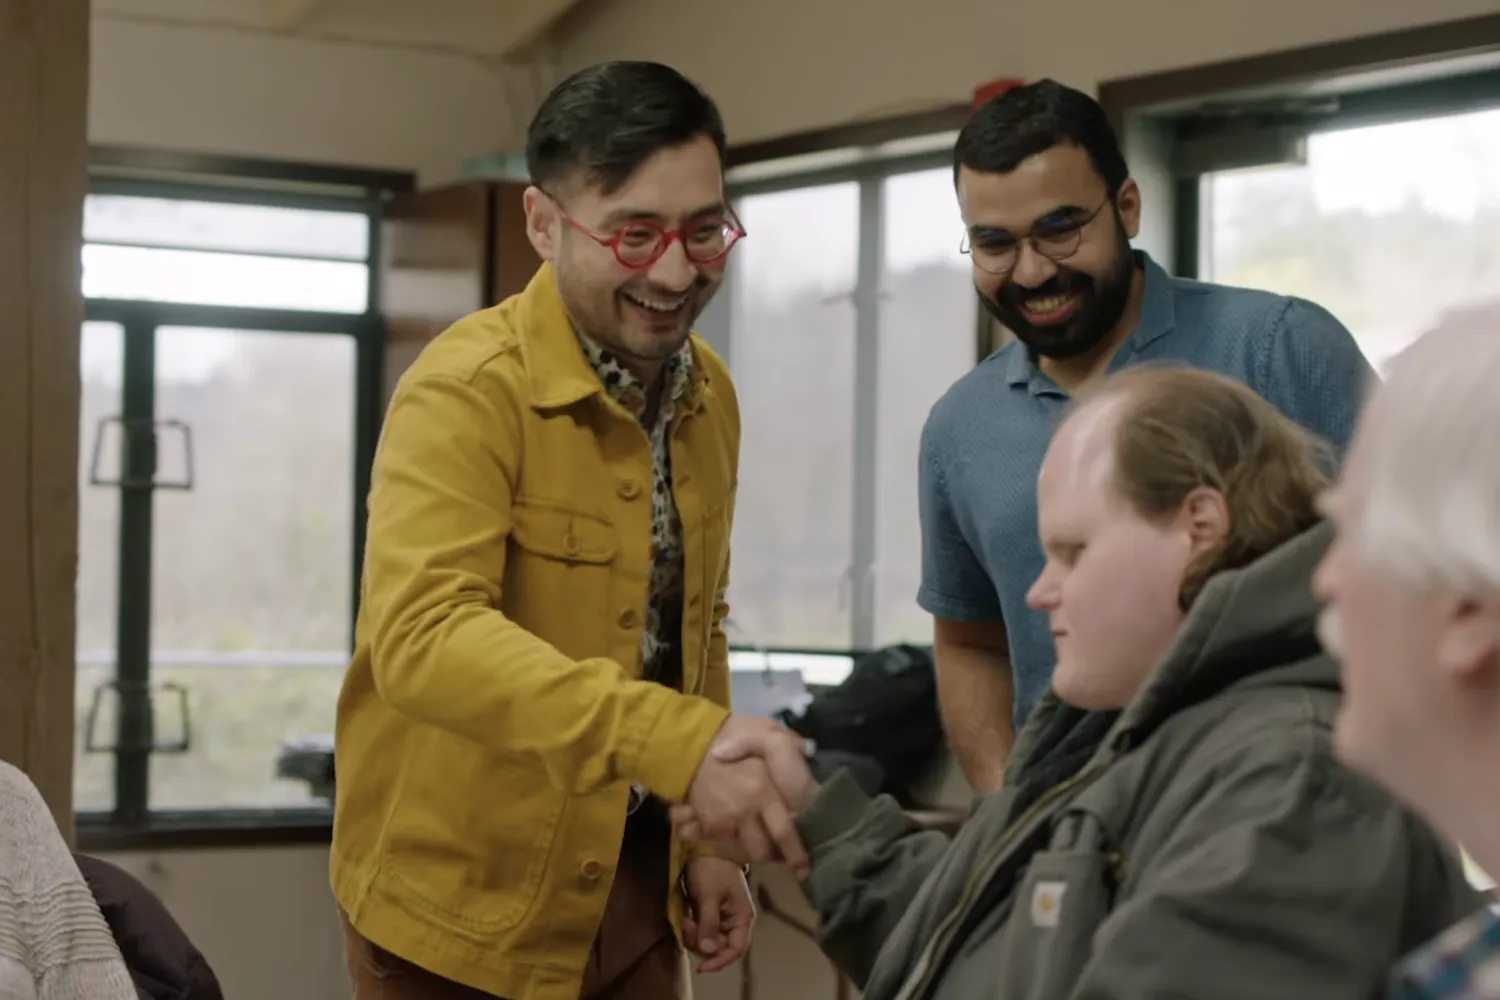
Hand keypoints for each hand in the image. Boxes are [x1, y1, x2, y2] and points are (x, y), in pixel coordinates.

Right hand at [681, 716, 809, 875]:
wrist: (686, 740)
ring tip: (755, 839)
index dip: (796, 854)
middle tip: (778, 848)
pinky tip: (729, 830)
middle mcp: (745, 811)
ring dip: (749, 850)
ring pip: (742, 851)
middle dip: (772, 854)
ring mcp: (723, 820)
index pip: (785, 832)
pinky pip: (719, 843)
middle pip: (762, 851)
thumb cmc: (730, 732)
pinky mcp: (705, 823)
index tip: (804, 869)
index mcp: (764, 791)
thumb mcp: (767, 730)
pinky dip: (724, 841)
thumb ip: (789, 743)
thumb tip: (807, 750)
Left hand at [682, 857, 754, 973]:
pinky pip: (701, 930)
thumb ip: (709, 924)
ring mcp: (722, 916)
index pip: (736, 949)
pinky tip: (685, 916)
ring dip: (694, 935)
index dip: (719, 961)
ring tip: (685, 918)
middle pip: (719, 947)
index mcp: (742, 917)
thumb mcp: (709, 896)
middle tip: (687, 925)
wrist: (706, 845)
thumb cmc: (713, 869)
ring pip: (708, 940)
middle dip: (701, 943)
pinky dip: (692, 928)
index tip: (701, 968)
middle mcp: (734, 920)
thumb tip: (708, 951)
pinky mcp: (710, 912)